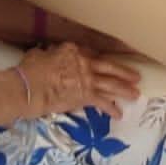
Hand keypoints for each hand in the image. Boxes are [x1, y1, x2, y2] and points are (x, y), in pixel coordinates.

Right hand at [16, 42, 138, 117]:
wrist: (30, 88)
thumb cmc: (29, 70)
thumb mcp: (38, 54)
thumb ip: (48, 54)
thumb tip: (46, 54)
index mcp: (72, 50)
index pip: (90, 53)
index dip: (99, 59)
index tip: (105, 63)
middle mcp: (84, 62)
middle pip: (108, 66)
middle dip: (124, 72)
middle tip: (136, 76)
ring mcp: (88, 79)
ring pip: (111, 84)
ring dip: (124, 90)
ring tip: (135, 94)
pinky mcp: (86, 96)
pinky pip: (103, 102)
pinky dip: (111, 109)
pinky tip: (119, 114)